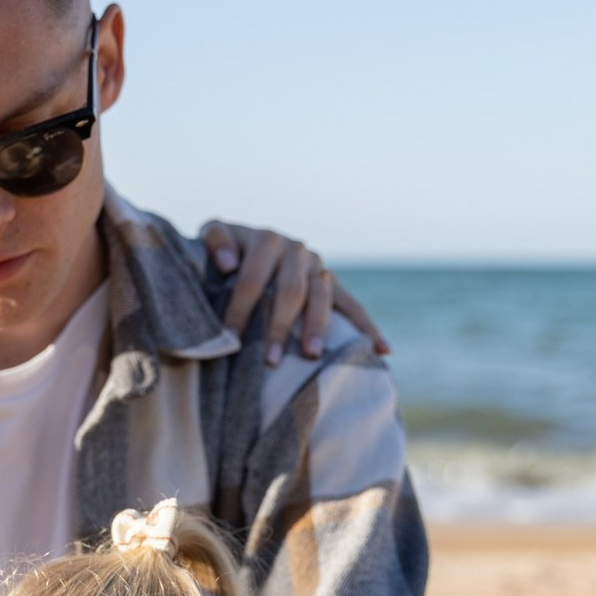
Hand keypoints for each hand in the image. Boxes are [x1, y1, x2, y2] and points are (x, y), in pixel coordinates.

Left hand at [198, 221, 389, 362]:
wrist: (243, 245)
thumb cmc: (222, 250)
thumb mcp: (212, 235)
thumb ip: (215, 241)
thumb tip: (229, 264)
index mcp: (266, 240)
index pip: (251, 280)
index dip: (239, 310)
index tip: (230, 341)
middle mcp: (296, 250)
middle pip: (290, 292)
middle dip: (279, 327)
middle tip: (270, 360)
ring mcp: (317, 267)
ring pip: (322, 297)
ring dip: (317, 328)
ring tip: (311, 355)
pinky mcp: (330, 282)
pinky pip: (352, 305)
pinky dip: (369, 327)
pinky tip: (383, 350)